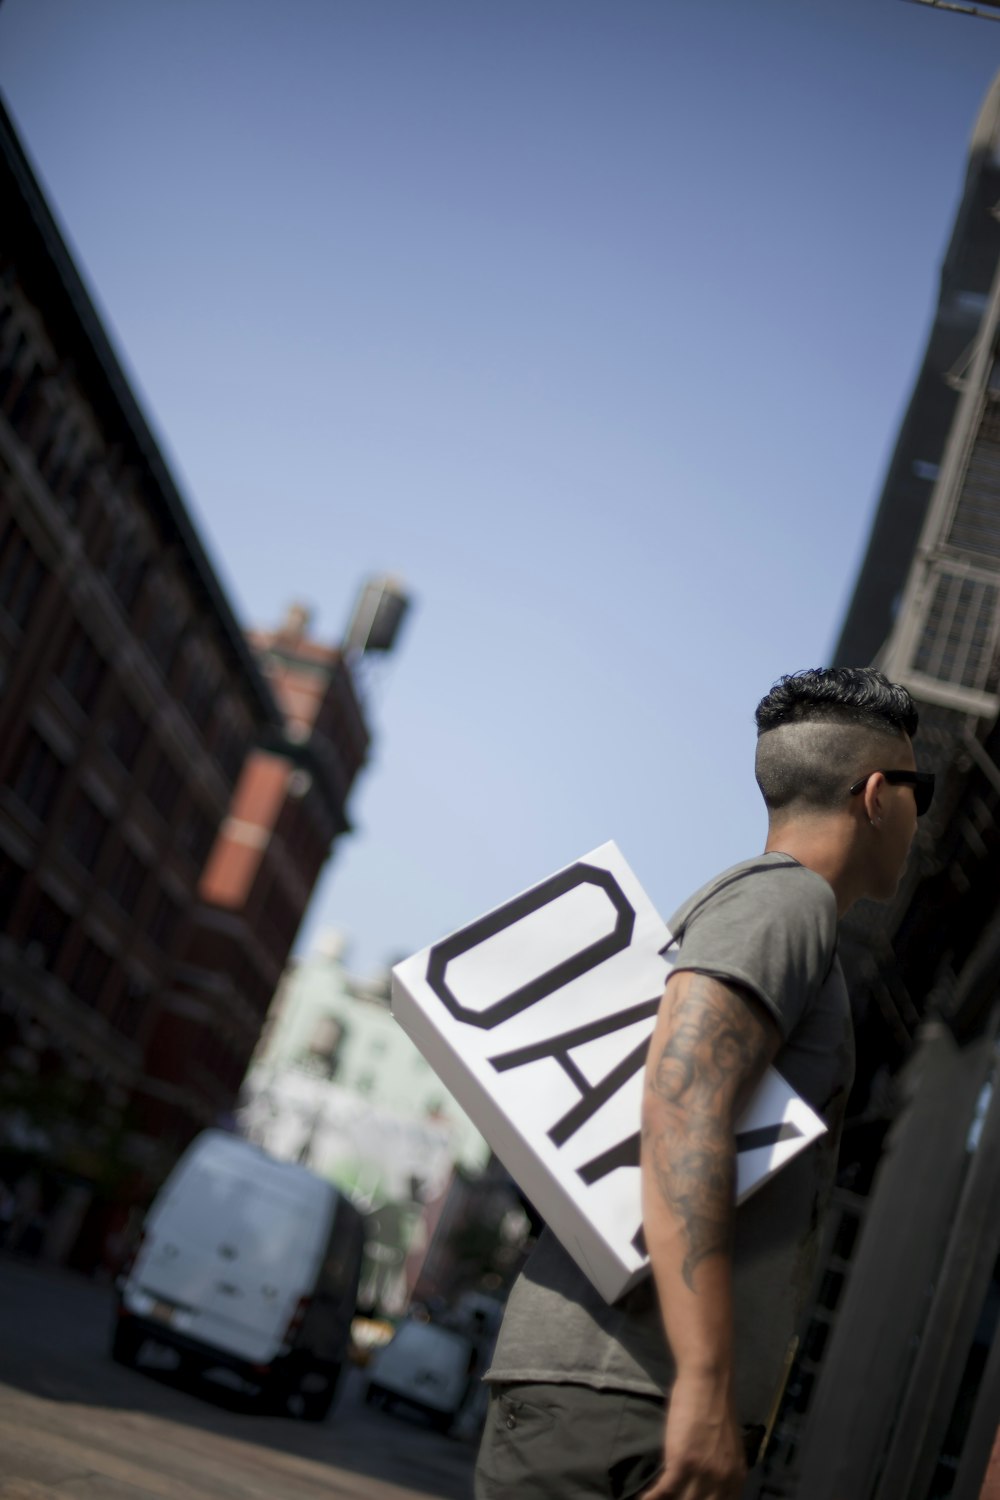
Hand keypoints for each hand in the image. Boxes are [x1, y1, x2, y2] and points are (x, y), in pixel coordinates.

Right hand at [639, 1373, 746, 1499]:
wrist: (708, 1380)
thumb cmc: (715, 1407)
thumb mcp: (727, 1447)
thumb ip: (722, 1469)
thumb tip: (710, 1487)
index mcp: (736, 1477)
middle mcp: (723, 1481)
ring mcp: (703, 1473)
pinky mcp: (683, 1462)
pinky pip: (665, 1491)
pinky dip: (651, 1499)